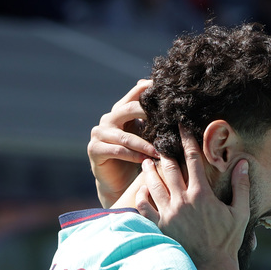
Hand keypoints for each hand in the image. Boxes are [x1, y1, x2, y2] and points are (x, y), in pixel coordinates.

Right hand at [89, 80, 157, 207]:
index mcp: (120, 111)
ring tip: (160, 151)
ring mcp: (99, 133)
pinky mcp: (94, 149)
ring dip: (144, 144)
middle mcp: (108, 119)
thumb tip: (176, 104)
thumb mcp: (147, 136)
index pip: (134, 94)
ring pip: (125, 136)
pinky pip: (117, 151)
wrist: (118, 182)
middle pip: (128, 109)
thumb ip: (154, 120)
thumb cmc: (137, 156)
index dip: (147, 88)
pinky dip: (133, 155)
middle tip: (167, 119)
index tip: (165, 88)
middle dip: (147, 113)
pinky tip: (146, 160)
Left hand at [136, 136, 249, 269]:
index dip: (187, 139)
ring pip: (153, 183)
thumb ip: (241, 186)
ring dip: (150, 170)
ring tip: (147, 162)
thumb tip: (243, 162)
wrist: (211, 268)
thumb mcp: (239, 212)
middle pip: (169, 167)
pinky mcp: (159, 226)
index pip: (193, 159)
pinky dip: (142, 194)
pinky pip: (145, 206)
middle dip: (164, 151)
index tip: (181, 126)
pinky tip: (142, 189)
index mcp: (202, 194)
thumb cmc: (227, 241)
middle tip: (159, 141)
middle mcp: (182, 200)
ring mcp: (168, 214)